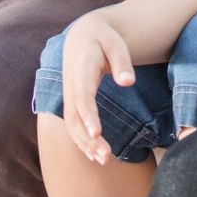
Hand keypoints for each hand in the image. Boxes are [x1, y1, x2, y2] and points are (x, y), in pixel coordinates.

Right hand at [61, 13, 135, 165]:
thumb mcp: (115, 43)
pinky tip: (95, 155)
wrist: (81, 36)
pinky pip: (72, 125)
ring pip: (71, 124)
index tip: (97, 133)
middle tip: (105, 157)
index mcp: (81, 68)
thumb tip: (129, 82)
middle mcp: (71, 85)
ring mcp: (68, 95)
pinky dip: (81, 141)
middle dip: (87, 138)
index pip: (82, 95)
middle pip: (75, 116)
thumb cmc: (103, 40)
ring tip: (103, 160)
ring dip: (85, 143)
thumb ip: (122, 62)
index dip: (88, 115)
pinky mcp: (70, 102)